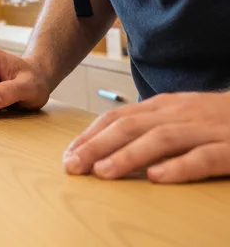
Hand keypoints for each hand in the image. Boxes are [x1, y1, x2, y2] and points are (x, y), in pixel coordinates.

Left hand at [63, 91, 229, 182]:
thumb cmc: (218, 119)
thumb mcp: (181, 117)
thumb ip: (151, 125)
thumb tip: (112, 142)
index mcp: (164, 106)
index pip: (118, 118)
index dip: (91, 135)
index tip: (68, 154)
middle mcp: (179, 114)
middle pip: (130, 127)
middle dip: (97, 146)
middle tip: (73, 166)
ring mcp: (205, 129)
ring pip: (160, 139)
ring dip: (128, 156)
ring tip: (103, 172)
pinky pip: (203, 157)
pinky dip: (178, 167)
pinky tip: (157, 178)